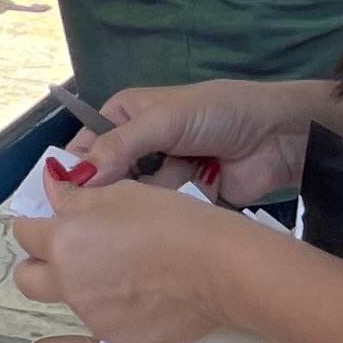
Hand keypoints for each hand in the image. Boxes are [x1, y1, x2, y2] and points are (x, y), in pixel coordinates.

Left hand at [5, 178, 248, 342]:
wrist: (221, 268)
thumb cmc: (172, 221)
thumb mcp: (120, 193)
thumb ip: (77, 198)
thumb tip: (52, 189)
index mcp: (63, 243)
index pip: (23, 235)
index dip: (37, 226)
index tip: (53, 224)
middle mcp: (70, 285)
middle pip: (28, 281)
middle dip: (39, 267)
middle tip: (69, 256)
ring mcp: (95, 318)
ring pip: (75, 302)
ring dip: (87, 288)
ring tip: (131, 273)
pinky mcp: (123, 342)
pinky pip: (109, 324)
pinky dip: (120, 311)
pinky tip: (151, 296)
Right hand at [58, 78, 342, 203]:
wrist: (280, 136)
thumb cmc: (217, 113)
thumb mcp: (164, 121)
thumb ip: (120, 146)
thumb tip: (76, 177)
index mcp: (125, 117)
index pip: (85, 147)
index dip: (73, 172)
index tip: (62, 203)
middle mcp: (139, 147)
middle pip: (107, 179)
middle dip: (105, 197)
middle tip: (94, 221)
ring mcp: (165, 176)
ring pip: (135, 201)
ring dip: (139, 208)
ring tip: (137, 224)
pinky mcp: (187, 201)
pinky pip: (165, 215)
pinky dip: (165, 220)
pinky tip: (161, 228)